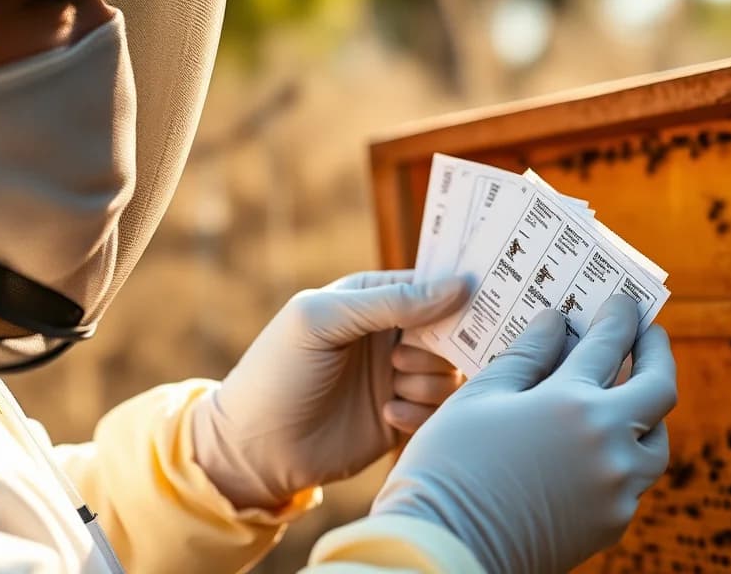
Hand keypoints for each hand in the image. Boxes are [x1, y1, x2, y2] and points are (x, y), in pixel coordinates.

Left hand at [192, 270, 468, 508]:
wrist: (255, 448)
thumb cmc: (278, 371)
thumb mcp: (324, 320)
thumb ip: (390, 302)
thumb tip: (458, 286)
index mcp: (371, 298)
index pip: (430, 283)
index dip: (454, 292)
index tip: (474, 302)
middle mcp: (388, 334)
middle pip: (450, 329)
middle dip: (441, 344)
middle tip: (404, 358)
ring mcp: (395, 376)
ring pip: (449, 371)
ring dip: (428, 380)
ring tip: (393, 387)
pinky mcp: (400, 416)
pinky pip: (438, 409)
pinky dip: (421, 412)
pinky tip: (387, 416)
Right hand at [370, 296, 676, 572]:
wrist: (442, 550)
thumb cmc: (449, 466)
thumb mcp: (480, 397)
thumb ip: (527, 355)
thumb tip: (556, 322)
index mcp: (573, 405)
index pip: (610, 345)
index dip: (619, 317)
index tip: (624, 302)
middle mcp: (609, 447)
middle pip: (659, 389)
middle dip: (655, 352)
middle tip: (648, 332)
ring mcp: (616, 491)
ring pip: (654, 442)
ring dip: (648, 411)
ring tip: (629, 392)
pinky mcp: (610, 525)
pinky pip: (633, 481)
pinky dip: (623, 455)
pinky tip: (598, 445)